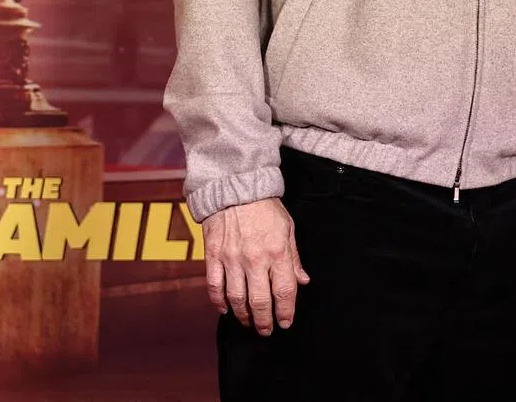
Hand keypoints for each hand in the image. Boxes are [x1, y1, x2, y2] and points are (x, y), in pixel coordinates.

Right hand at [202, 196, 310, 335]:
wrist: (235, 185)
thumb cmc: (264, 206)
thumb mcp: (288, 227)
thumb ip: (294, 257)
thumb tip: (302, 281)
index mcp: (276, 251)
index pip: (284, 291)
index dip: (286, 312)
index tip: (286, 322)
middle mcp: (254, 258)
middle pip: (260, 302)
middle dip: (265, 321)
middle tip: (266, 329)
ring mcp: (232, 258)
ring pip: (237, 299)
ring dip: (244, 316)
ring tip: (249, 321)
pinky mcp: (214, 255)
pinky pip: (215, 287)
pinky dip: (219, 303)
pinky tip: (226, 309)